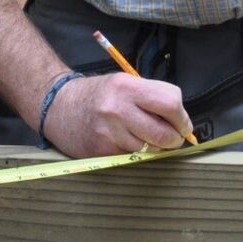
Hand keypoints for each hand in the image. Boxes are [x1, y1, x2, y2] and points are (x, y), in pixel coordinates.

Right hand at [40, 72, 192, 156]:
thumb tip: (181, 121)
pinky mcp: (101, 151)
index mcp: (126, 86)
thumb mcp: (124, 83)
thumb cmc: (98, 95)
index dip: (182, 117)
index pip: (170, 103)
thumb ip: (152, 97)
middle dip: (174, 139)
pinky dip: (135, 154)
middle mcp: (117, 108)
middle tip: (173, 138)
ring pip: (150, 150)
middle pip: (164, 133)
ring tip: (144, 137)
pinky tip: (125, 143)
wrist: (59, 106)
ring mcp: (108, 132)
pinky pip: (132, 158)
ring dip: (154, 148)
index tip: (183, 124)